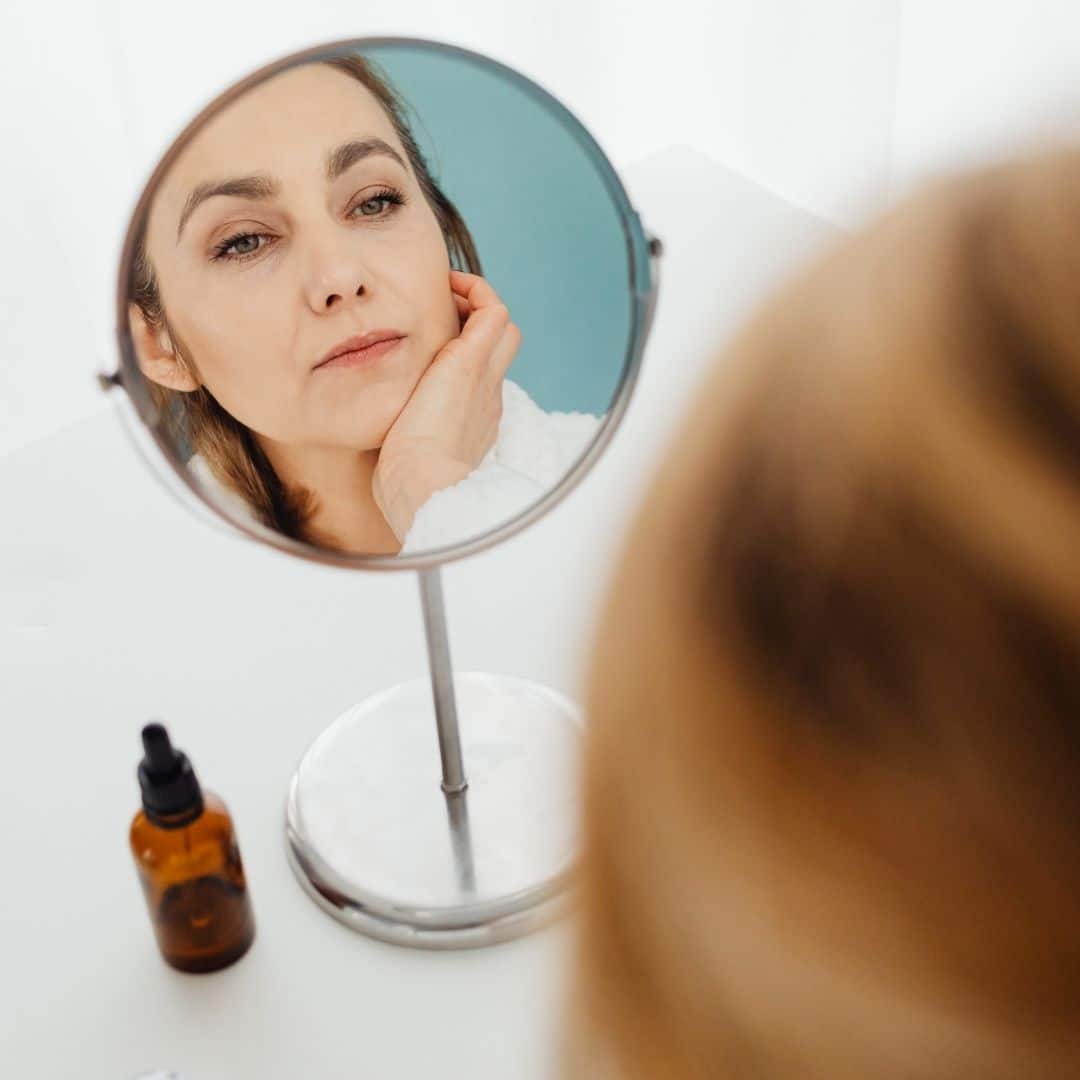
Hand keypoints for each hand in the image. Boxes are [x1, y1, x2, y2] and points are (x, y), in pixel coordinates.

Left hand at [373, 270, 521, 541]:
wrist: (426, 488)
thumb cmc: (409, 486)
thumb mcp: (406, 461)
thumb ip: (400, 447)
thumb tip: (377, 456)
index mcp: (471, 421)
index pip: (478, 378)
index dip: (460, 356)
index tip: (428, 347)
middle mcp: (486, 396)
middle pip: (501, 348)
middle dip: (473, 324)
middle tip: (438, 314)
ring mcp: (485, 377)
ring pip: (503, 327)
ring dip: (476, 304)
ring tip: (441, 295)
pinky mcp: (472, 361)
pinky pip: (492, 310)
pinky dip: (474, 290)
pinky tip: (443, 285)